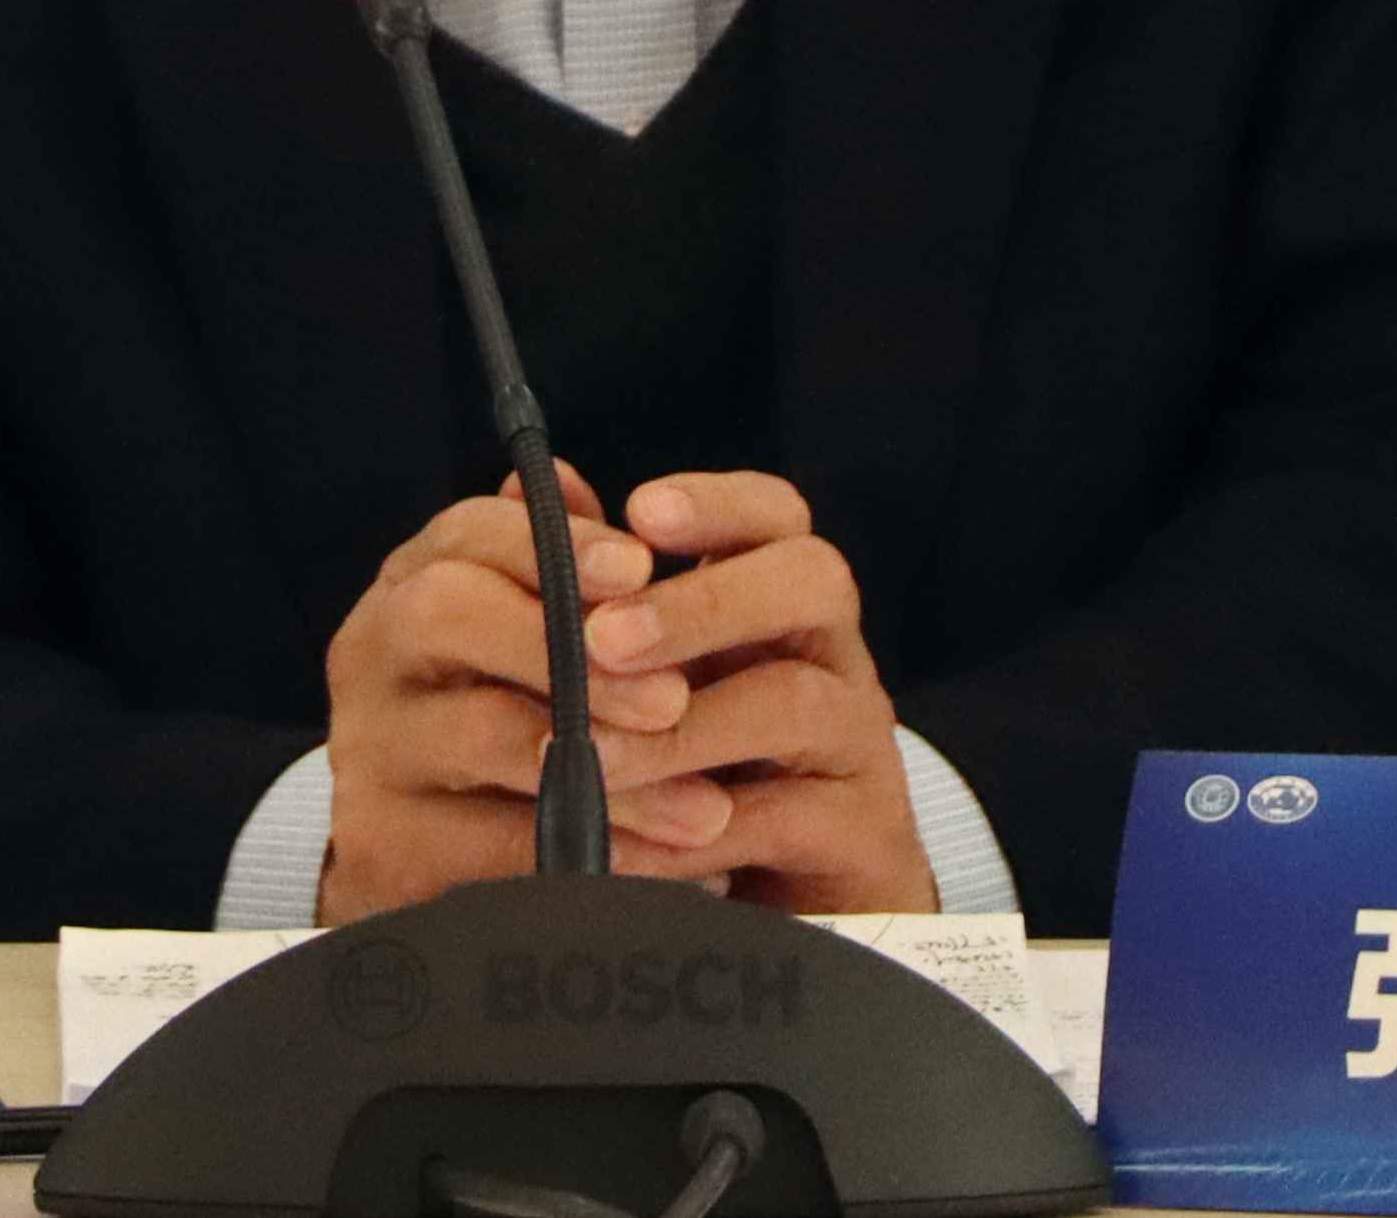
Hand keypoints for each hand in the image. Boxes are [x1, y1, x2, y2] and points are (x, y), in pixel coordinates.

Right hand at [319, 465, 690, 918]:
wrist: (412, 859)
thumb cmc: (503, 719)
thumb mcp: (523, 637)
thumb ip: (554, 571)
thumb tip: (572, 483)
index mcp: (410, 583)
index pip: (470, 532)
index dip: (560, 544)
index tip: (641, 569)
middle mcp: (372, 653)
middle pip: (447, 611)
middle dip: (568, 646)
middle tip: (672, 700)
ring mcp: (367, 750)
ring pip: (477, 735)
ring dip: (605, 768)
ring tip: (704, 806)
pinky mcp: (381, 847)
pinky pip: (492, 851)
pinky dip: (589, 859)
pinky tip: (668, 867)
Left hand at [571, 470, 934, 914]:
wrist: (791, 909)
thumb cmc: (712, 772)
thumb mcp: (662, 678)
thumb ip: (605, 589)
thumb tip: (533, 488)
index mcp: (783, 603)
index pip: (775, 517)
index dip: (716, 504)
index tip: (640, 511)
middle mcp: (834, 657)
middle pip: (809, 581)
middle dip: (702, 603)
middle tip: (603, 640)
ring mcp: (859, 744)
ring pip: (796, 700)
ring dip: (685, 727)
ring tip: (593, 757)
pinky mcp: (863, 835)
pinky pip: (790, 819)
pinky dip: (700, 831)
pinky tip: (628, 847)